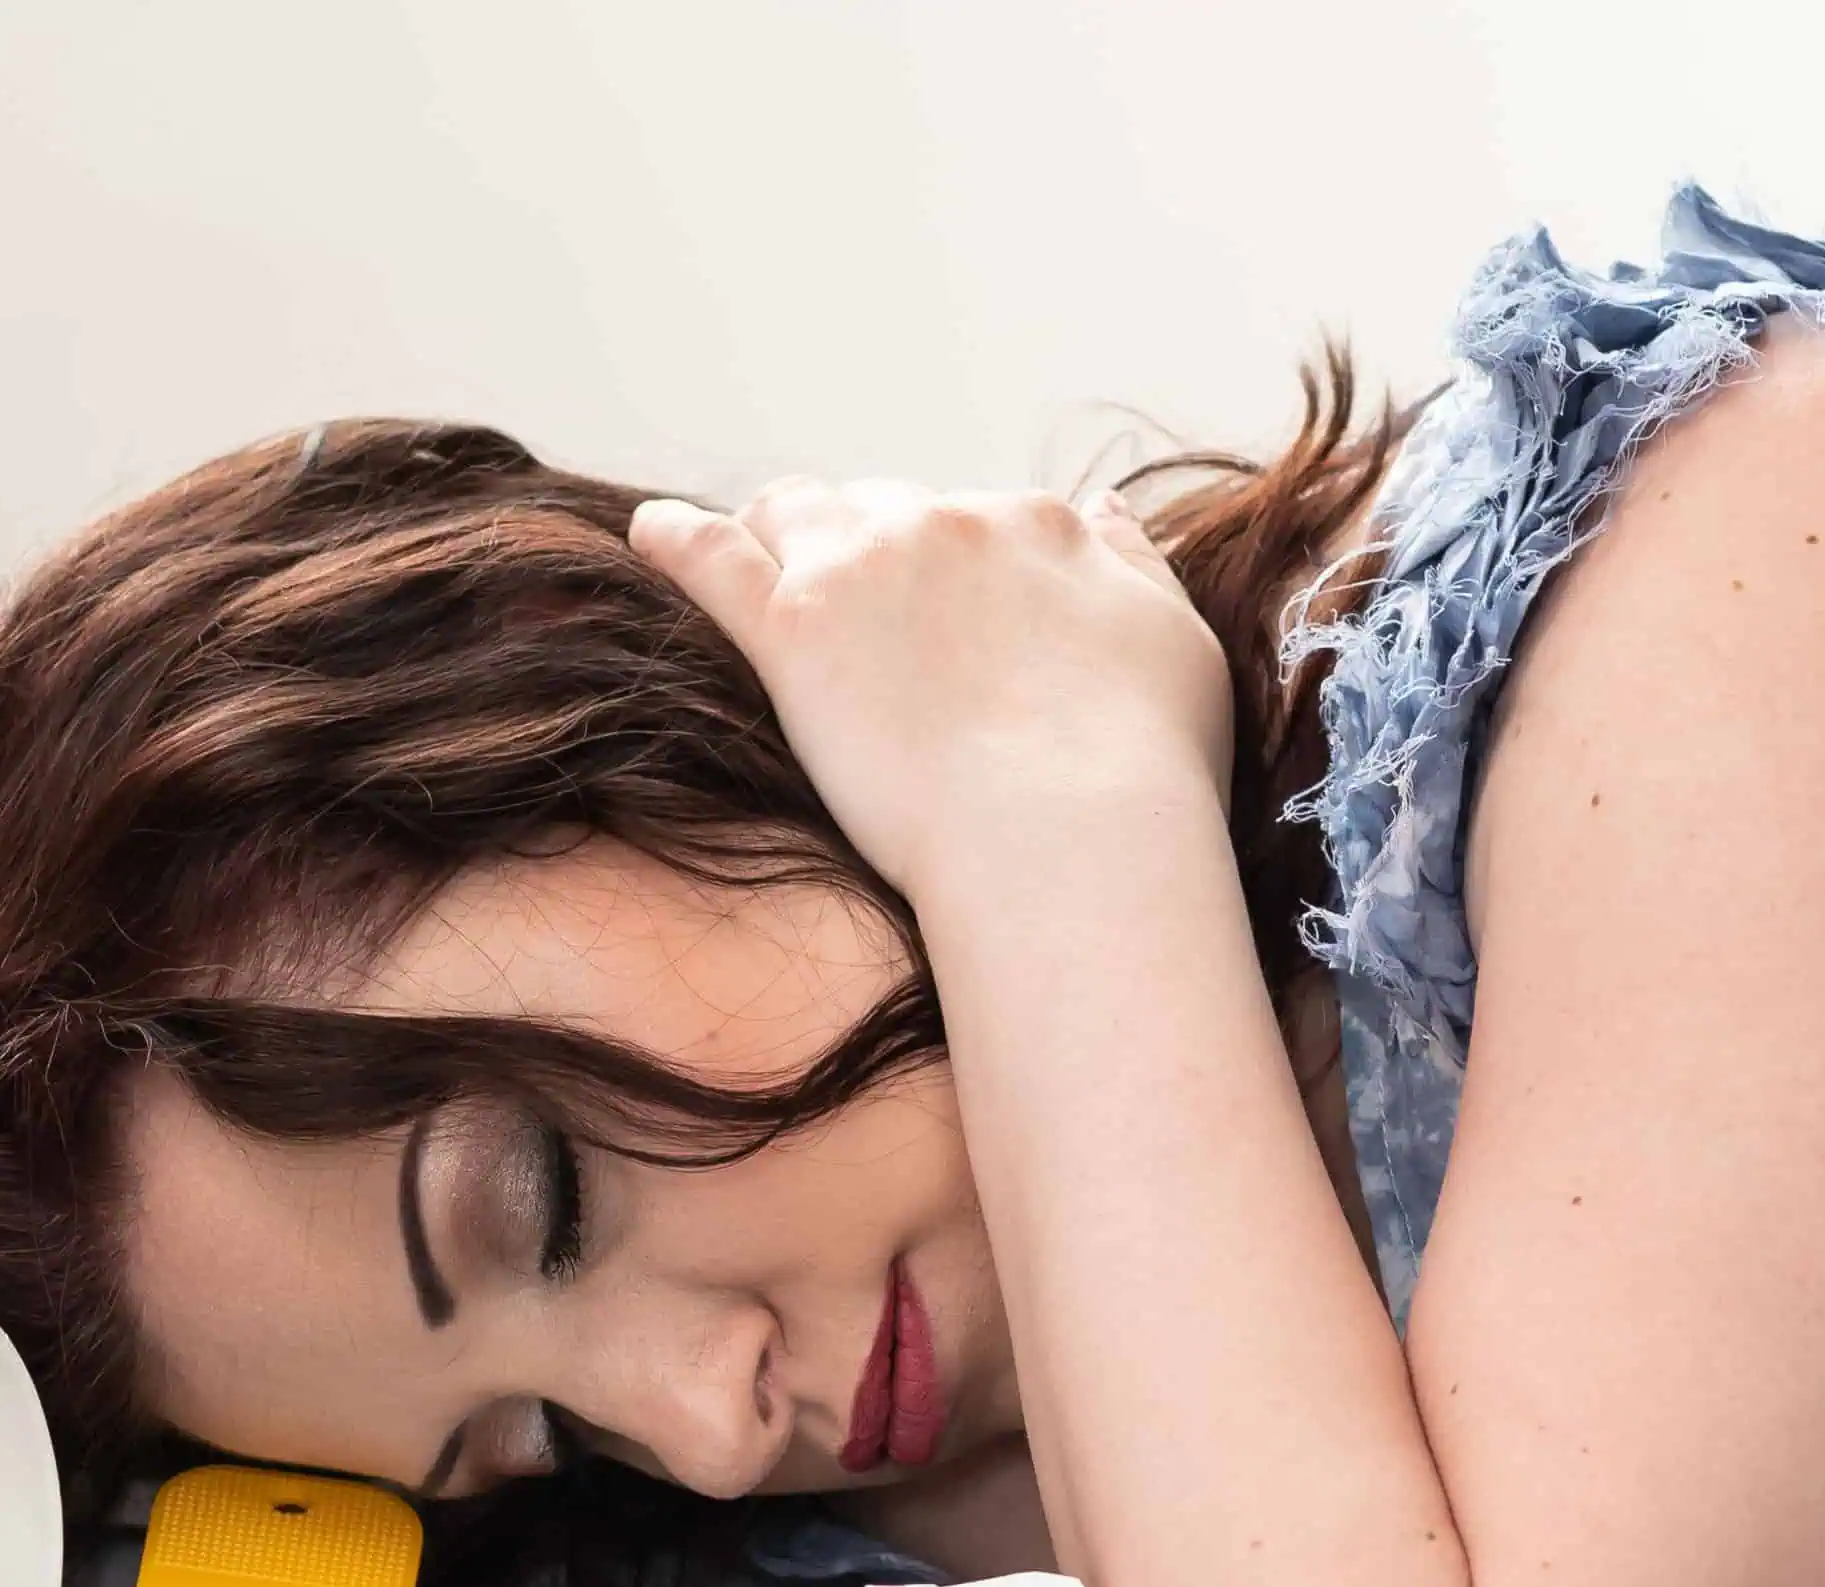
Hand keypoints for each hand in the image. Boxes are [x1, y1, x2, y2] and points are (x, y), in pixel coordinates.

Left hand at [628, 477, 1232, 897]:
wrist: (1072, 838)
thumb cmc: (1142, 768)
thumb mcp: (1177, 644)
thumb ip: (1131, 568)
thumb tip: (1100, 510)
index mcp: (1036, 528)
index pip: (968, 523)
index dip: (945, 569)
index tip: (933, 618)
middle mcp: (947, 523)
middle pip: (878, 514)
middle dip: (862, 551)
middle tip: (848, 618)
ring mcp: (864, 568)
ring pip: (793, 516)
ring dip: (776, 536)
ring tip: (750, 563)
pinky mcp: (792, 628)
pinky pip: (709, 556)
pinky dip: (673, 539)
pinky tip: (648, 536)